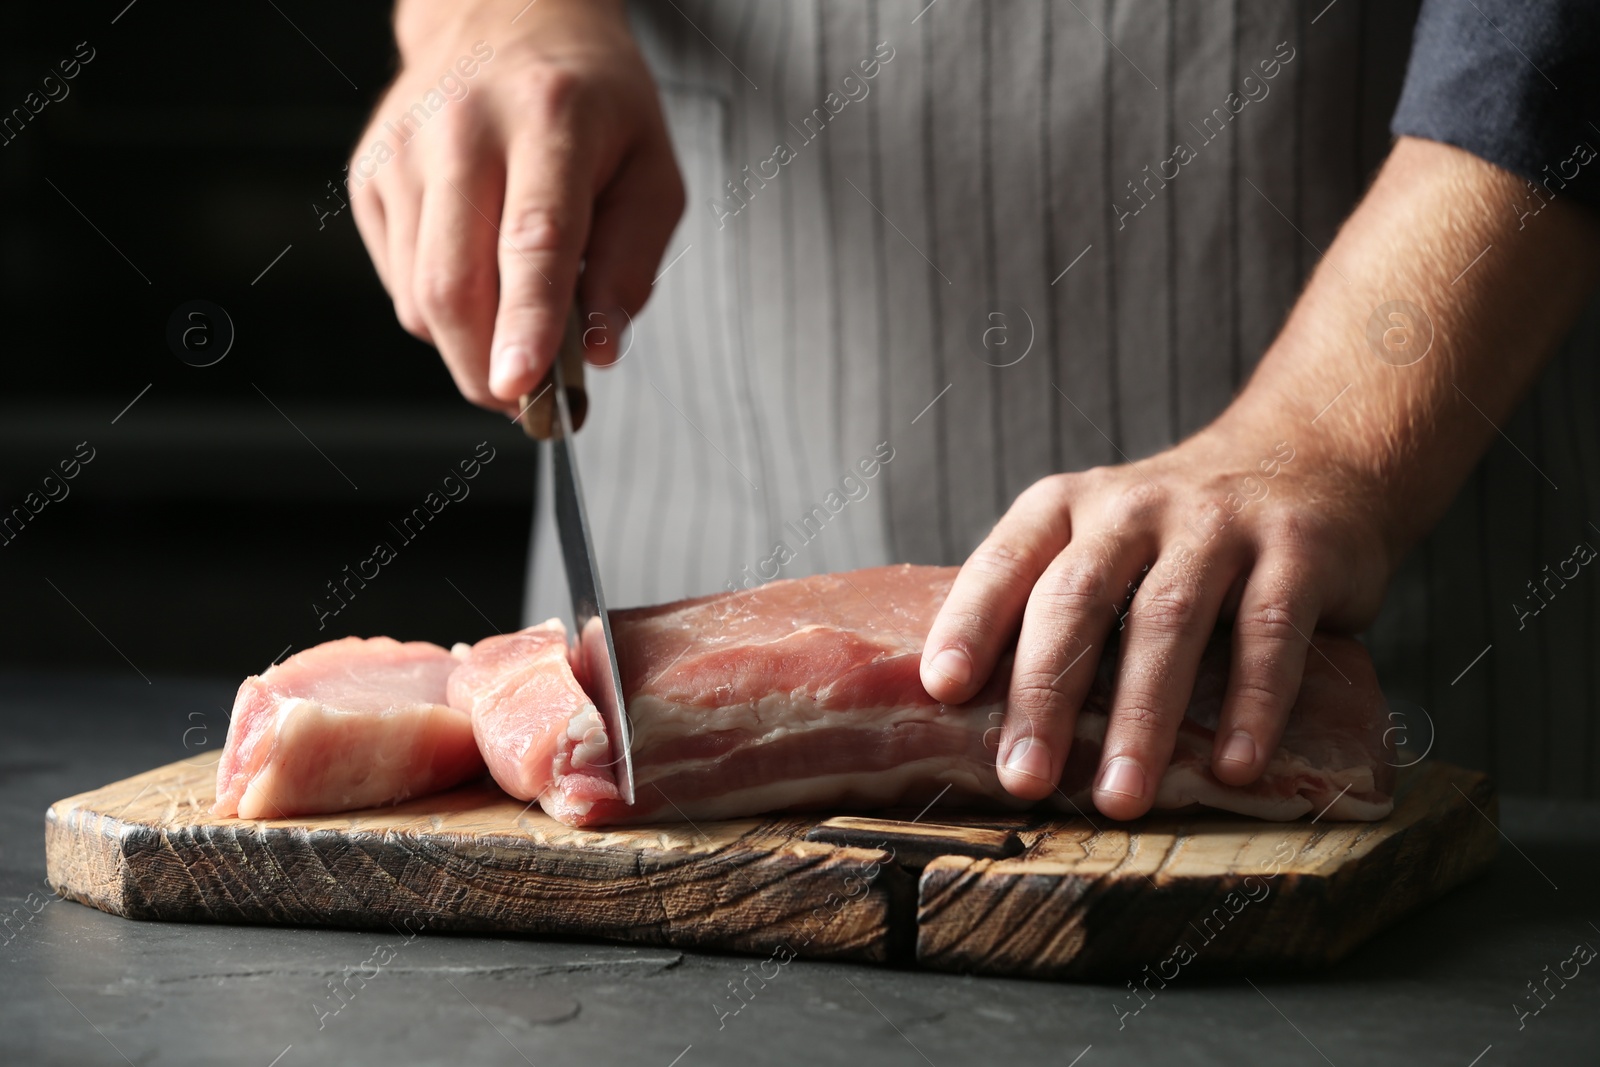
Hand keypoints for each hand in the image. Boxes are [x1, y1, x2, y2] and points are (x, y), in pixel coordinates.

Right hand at [350, 0, 684, 412]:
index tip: (522, 387)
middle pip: (456, 285)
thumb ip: (633, 263)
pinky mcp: (369, 176)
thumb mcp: (652, 170)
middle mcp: (463, 129)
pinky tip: (479, 271)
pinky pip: (401, 282)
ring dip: (470, 345)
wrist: (505, 14)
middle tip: (530, 402)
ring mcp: (403, 152)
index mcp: (549, 119)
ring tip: (517, 325)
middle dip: (489, 368)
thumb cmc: (592, 101)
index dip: (527, 322)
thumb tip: (597, 348)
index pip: (533, 238)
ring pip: (421, 296)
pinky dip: (442, 309)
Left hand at [919, 423, 1390, 819]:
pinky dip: (1253, 705)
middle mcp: (1134, 507)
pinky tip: (1235, 767)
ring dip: (1141, 719)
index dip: (970, 622)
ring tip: (1120, 797)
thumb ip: (1049, 604)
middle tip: (1025, 777)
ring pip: (1167, 622)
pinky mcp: (1297, 551)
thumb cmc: (1176, 531)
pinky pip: (1270, 633)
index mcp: (1068, 507)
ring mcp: (1217, 525)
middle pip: (1077, 600)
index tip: (945, 689)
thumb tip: (975, 722)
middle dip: (1046, 694)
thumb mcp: (1101, 540)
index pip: (1006, 562)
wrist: (1307, 456)